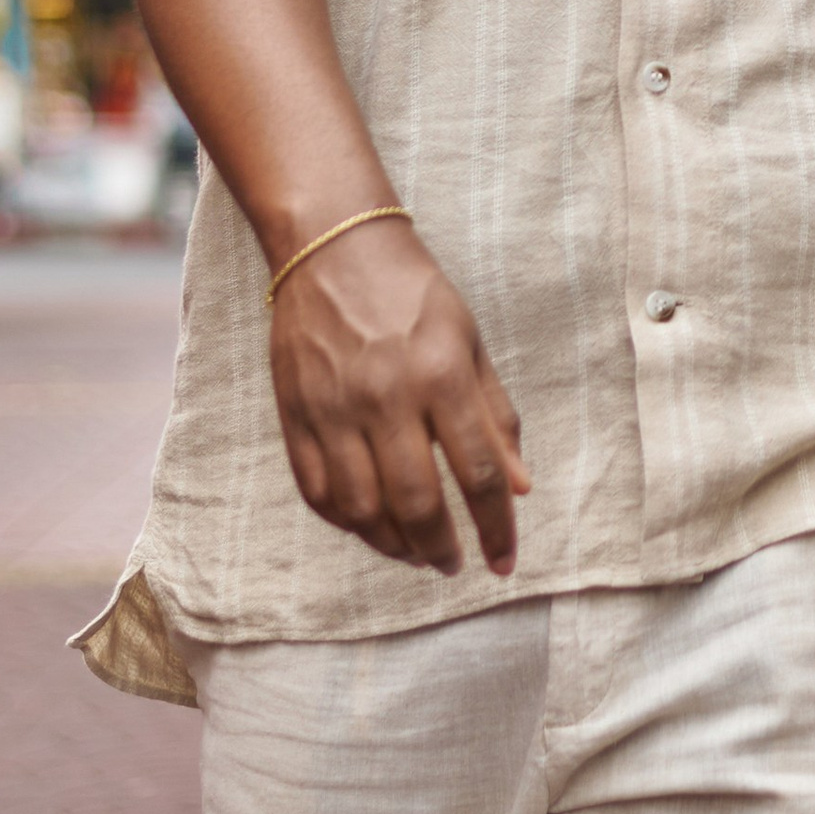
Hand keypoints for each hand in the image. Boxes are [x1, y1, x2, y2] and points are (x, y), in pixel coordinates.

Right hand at [268, 216, 528, 575]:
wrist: (332, 248)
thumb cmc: (413, 293)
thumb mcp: (470, 342)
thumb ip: (495, 416)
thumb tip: (520, 487)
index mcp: (440, 375)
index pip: (477, 472)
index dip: (496, 527)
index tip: (505, 562)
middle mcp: (386, 397)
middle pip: (417, 501)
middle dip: (441, 548)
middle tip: (453, 565)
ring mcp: (334, 409)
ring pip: (362, 509)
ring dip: (393, 546)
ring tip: (415, 553)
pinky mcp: (295, 415)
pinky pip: (317, 492)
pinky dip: (345, 523)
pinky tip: (369, 527)